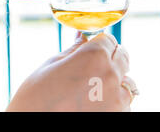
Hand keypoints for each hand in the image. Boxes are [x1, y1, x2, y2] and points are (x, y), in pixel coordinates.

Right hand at [6, 32, 136, 111]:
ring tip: (90, 89)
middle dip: (109, 58)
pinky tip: (93, 103)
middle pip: (123, 57)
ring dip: (114, 80)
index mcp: (93, 56)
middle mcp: (111, 74)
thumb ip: (73, 50)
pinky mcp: (118, 115)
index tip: (89, 48)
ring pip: (127, 82)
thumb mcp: (51, 65)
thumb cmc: (36, 95)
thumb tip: (82, 37)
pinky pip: (125, 104)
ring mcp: (117, 98)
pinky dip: (114, 101)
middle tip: (90, 66)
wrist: (32, 122)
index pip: (108, 39)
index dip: (98, 42)